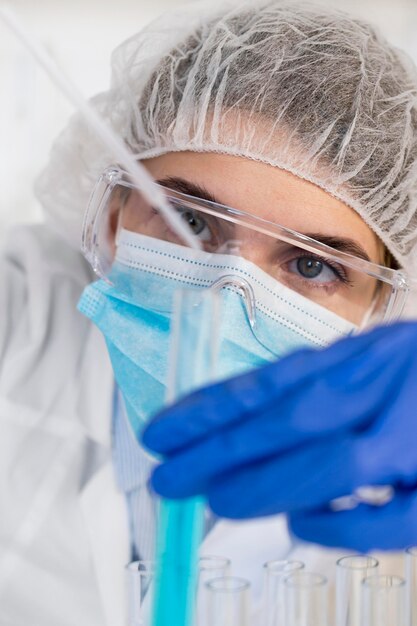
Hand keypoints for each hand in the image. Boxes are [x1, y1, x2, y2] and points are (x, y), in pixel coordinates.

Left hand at [142, 322, 416, 551]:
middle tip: (168, 474)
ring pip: (332, 462)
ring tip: (215, 497)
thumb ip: (317, 381)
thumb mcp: (368, 360)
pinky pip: (392, 517)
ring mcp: (415, 437)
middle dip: (221, 448)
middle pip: (290, 419)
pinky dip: (343, 525)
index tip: (165, 429)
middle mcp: (385, 388)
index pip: (274, 381)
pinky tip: (301, 524)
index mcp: (361, 357)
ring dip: (267, 482)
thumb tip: (246, 413)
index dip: (213, 406)